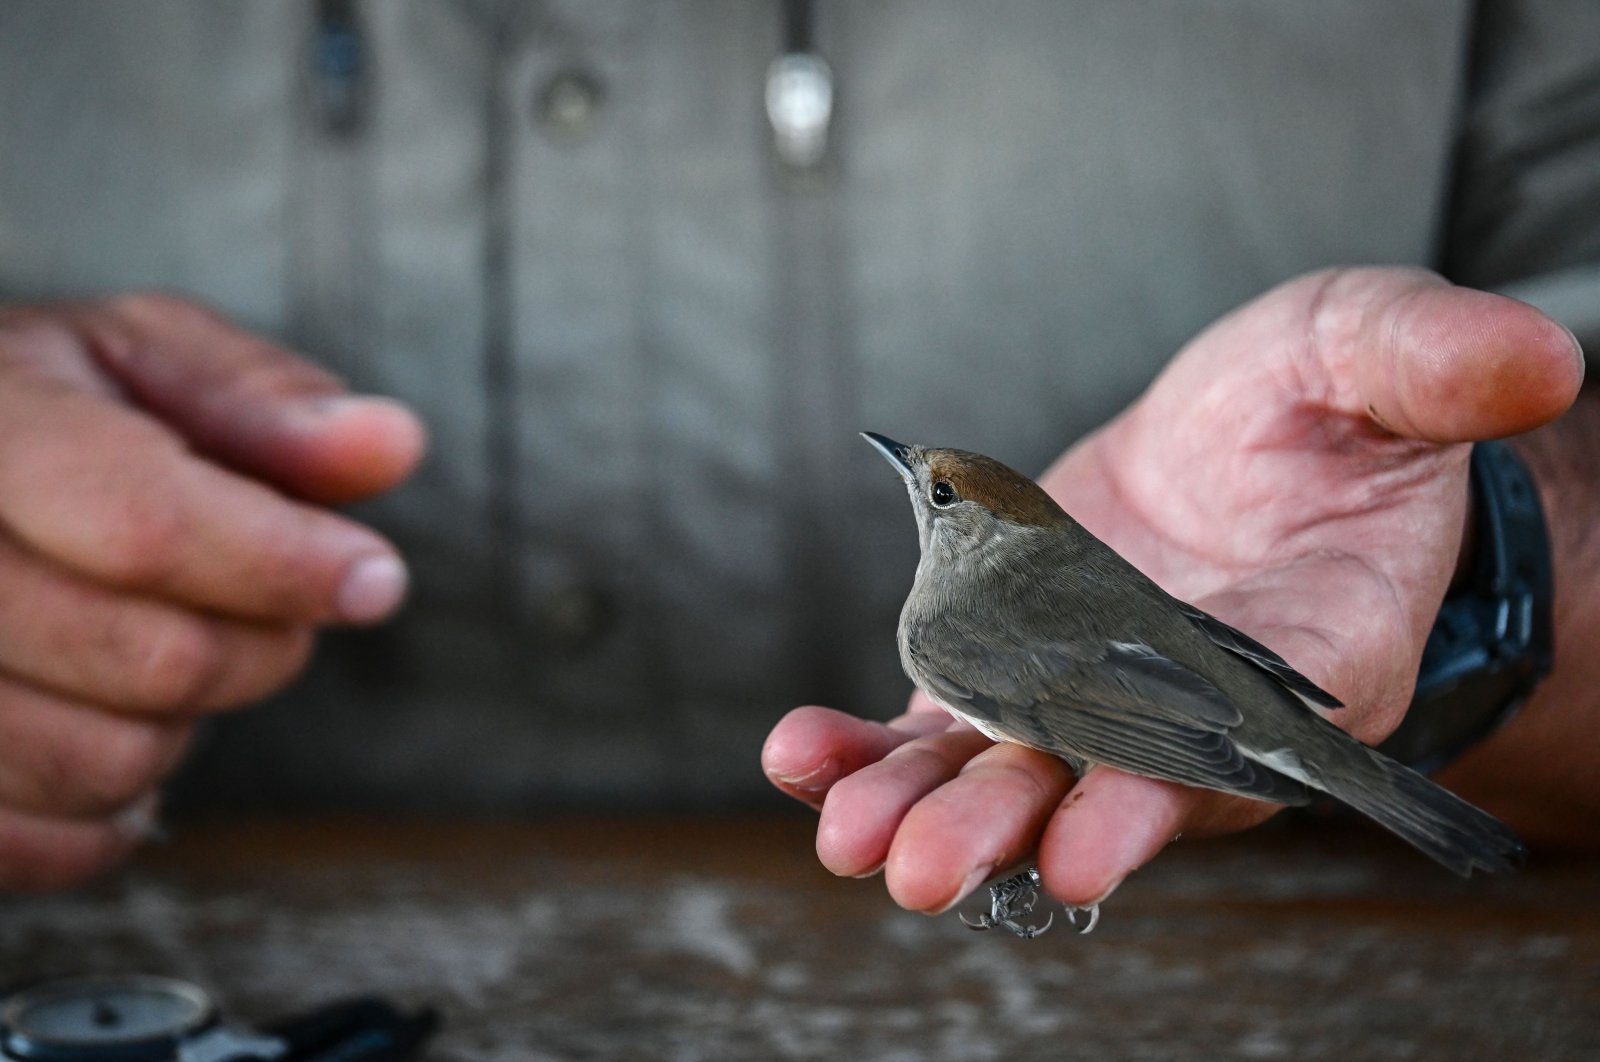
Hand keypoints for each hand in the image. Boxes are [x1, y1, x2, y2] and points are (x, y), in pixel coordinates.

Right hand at [0, 294, 424, 888]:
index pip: (145, 526)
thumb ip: (263, 400)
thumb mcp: (144, 358)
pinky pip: (42, 846)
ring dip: (178, 722)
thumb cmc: (43, 410)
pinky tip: (97, 716)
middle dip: (257, 641)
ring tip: (156, 640)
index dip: (284, 565)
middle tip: (259, 598)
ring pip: (105, 764)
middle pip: (152, 659)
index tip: (373, 578)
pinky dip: (108, 805)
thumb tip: (390, 443)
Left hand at [764, 267, 1581, 914]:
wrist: (1250, 451)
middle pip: (1100, 783)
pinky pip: (938, 729)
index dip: (1166, 792)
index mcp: (1304, 651)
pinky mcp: (1013, 674)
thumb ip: (1430, 360)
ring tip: (848, 838)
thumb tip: (1536, 352)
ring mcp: (1089, 698)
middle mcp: (1188, 705)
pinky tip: (807, 753)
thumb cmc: (1330, 419)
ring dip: (925, 812)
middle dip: (1012, 827)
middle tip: (929, 870)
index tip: (1093, 843)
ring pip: (1005, 773)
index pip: (1240, 739)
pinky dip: (873, 747)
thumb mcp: (1372, 356)